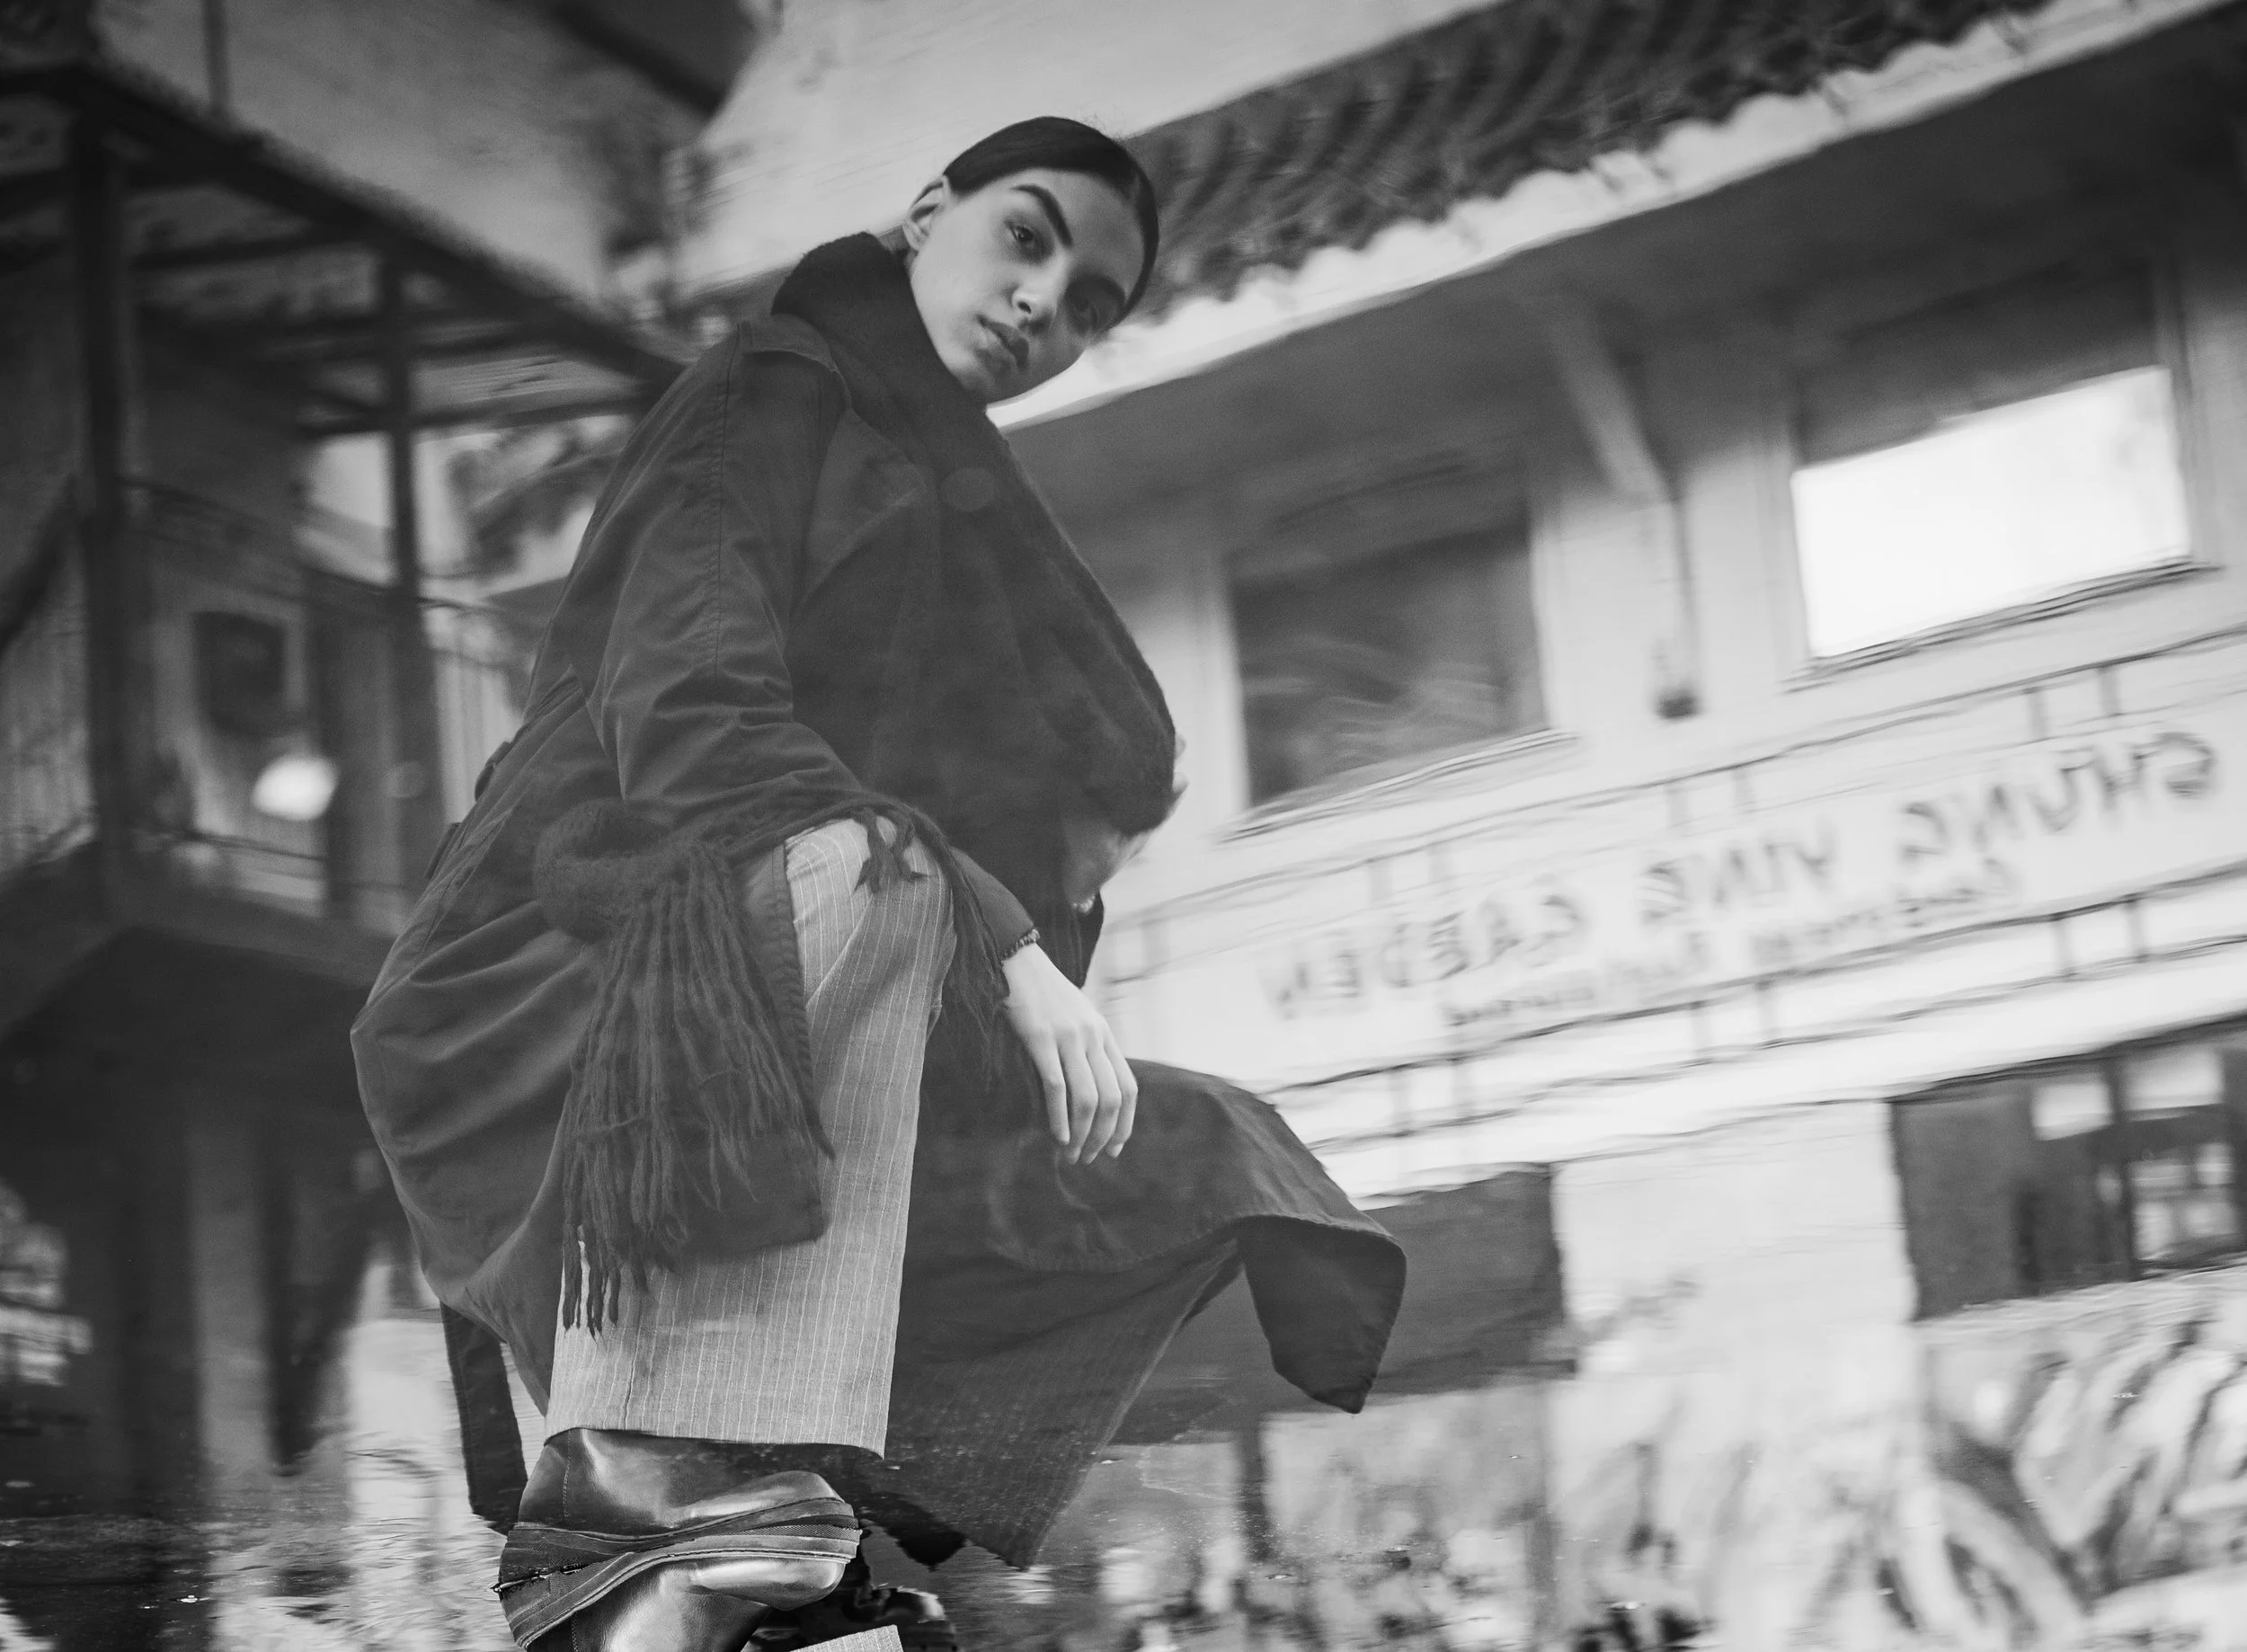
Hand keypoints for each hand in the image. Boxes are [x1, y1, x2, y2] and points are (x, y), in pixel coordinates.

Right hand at [1000, 940, 1136, 1161]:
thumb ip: (1089, 1048)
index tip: (1114, 1149)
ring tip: (1071, 1154)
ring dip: (1081, 1134)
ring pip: (1086, 1098)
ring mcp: (1068, 1037)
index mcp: (1105, 1034)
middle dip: (1102, 1136)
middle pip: (1111, 1099)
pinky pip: (1056, 1086)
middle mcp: (1093, 1037)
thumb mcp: (1078, 1018)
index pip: (1129, 1088)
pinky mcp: (1040, 1038)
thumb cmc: (1044, 994)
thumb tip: (1092, 1092)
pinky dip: (1058, 1117)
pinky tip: (1056, 1136)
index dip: (1125, 1124)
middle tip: (1088, 1158)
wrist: (1018, 960)